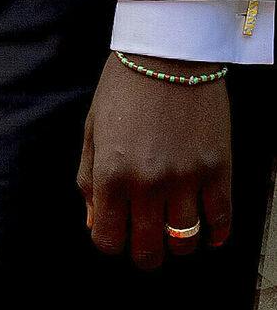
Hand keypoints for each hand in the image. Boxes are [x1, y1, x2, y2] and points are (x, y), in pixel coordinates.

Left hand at [77, 53, 231, 269]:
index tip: (117, 233)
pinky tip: (207, 231)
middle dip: (144, 254)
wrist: (167, 55)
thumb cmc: (123, 88)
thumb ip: (89, 178)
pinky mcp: (217, 170)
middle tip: (146, 242)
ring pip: (184, 243)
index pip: (109, 239)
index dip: (111, 243)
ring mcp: (186, 179)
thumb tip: (94, 221)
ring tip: (174, 233)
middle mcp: (148, 183)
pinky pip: (221, 221)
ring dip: (178, 246)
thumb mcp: (92, 129)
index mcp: (111, 172)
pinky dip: (215, 235)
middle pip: (148, 250)